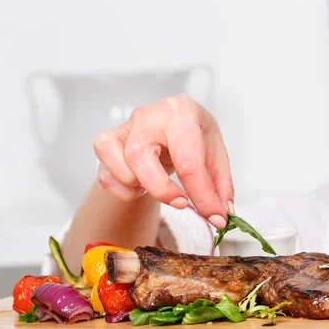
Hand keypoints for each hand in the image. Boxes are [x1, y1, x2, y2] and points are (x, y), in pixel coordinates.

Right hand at [93, 95, 233, 228]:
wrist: (168, 127)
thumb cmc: (192, 138)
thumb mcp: (214, 155)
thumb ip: (220, 186)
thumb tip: (223, 215)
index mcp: (181, 111)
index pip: (188, 159)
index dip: (202, 195)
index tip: (214, 217)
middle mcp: (148, 115)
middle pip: (139, 156)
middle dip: (161, 189)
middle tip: (181, 203)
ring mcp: (123, 128)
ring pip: (121, 168)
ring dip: (141, 187)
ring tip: (159, 182)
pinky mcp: (105, 143)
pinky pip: (107, 178)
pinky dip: (125, 191)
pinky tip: (142, 182)